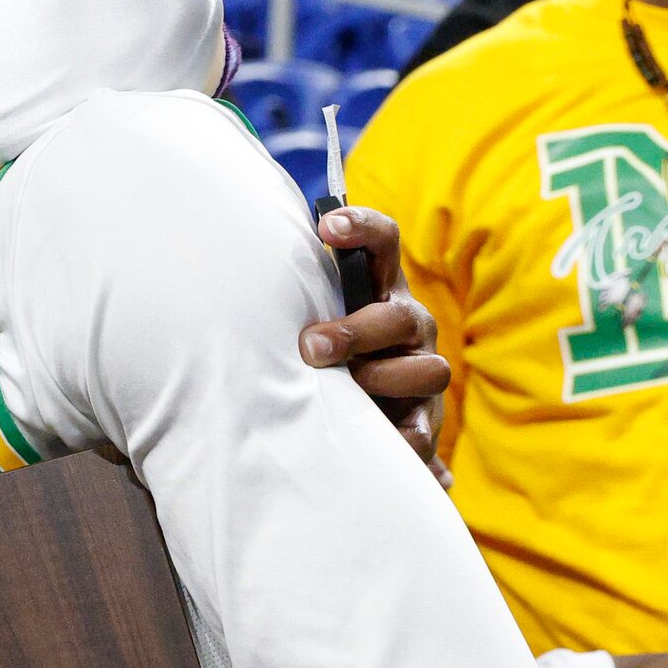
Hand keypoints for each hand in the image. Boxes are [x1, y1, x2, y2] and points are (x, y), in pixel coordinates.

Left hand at [300, 205, 450, 479]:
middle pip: (397, 317)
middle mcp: (408, 325)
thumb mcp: (310, 327)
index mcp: (379, 292)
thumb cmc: (321, 359)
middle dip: (354, 332)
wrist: (360, 418)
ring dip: (383, 378)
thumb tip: (239, 283)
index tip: (327, 226)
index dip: (362, 228)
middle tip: (311, 348)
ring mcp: (422, 370)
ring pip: (429, 369)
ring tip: (349, 390)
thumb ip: (293, 306)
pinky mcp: (425, 419)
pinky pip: (425, 430)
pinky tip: (385, 440)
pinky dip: (407, 438)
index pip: (383, 244)